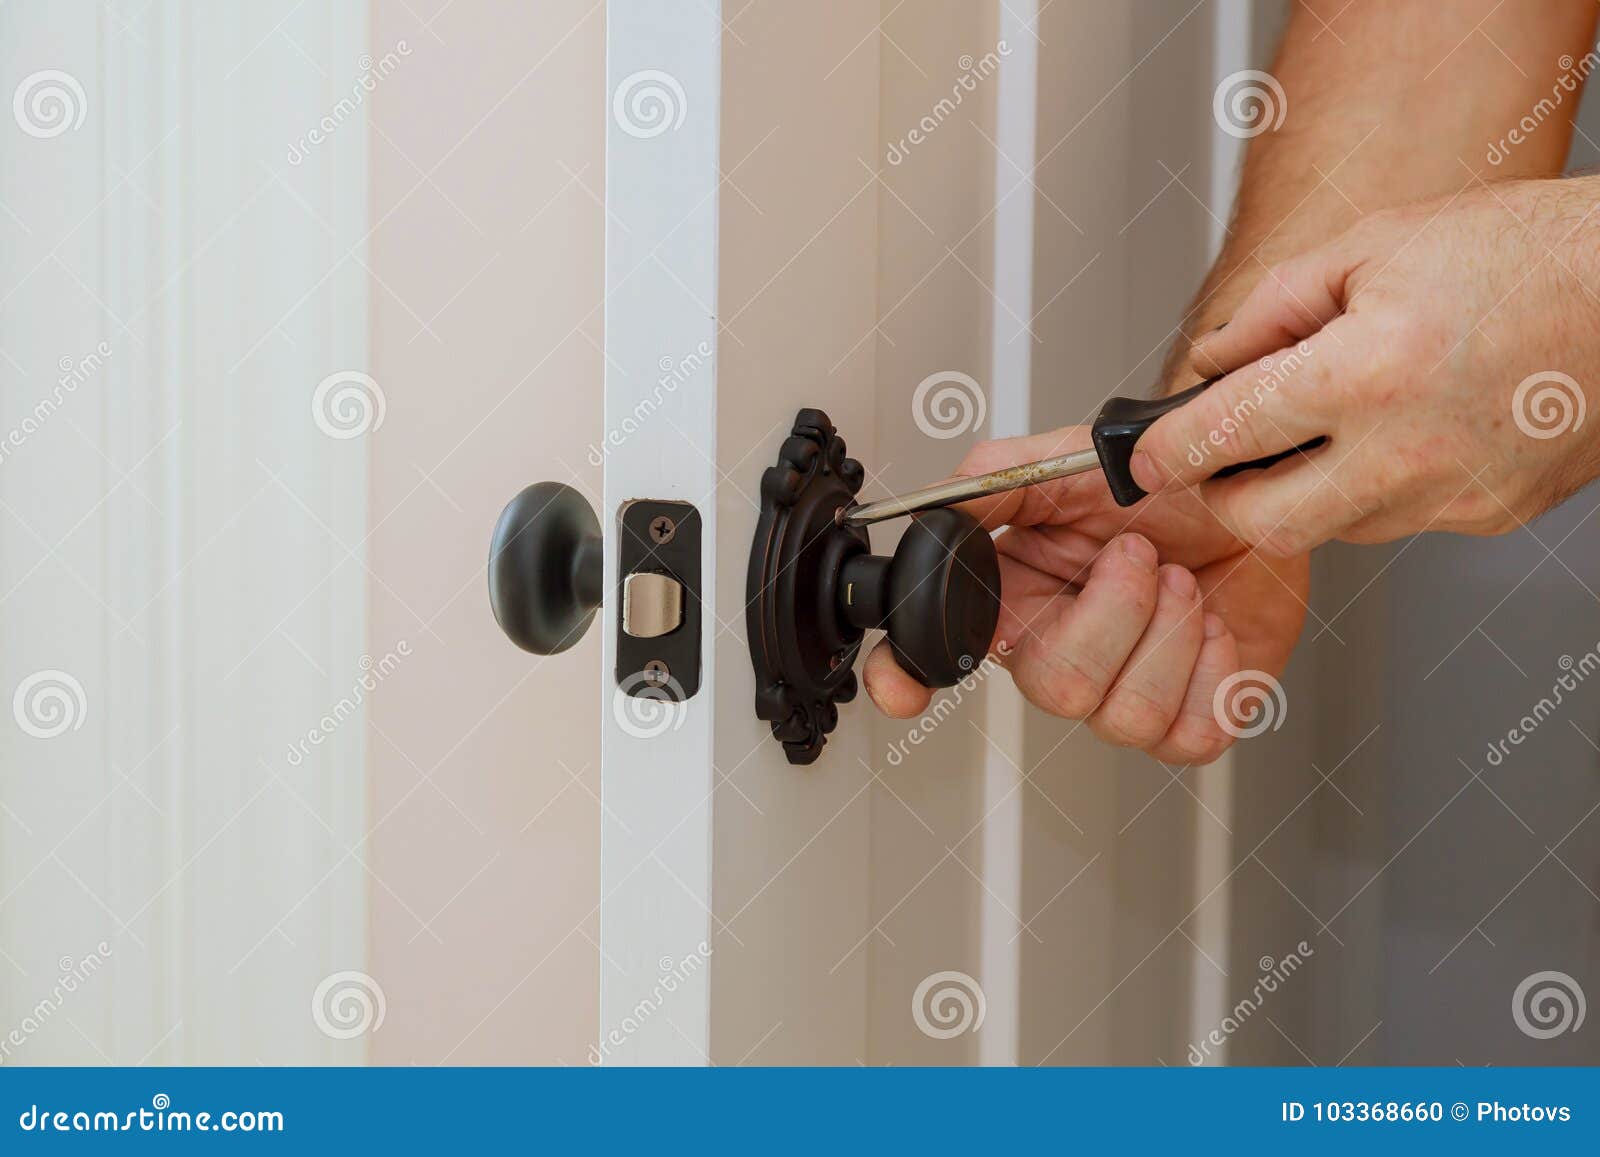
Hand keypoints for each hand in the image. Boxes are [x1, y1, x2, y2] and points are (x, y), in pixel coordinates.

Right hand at [862, 427, 1308, 764]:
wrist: (1255, 493)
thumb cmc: (1168, 483)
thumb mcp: (1073, 456)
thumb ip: (997, 476)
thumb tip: (937, 506)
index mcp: (1011, 597)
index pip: (929, 654)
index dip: (904, 677)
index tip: (903, 692)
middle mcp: (1056, 653)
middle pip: (1057, 687)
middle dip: (1117, 612)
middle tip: (1141, 554)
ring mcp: (1120, 694)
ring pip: (1126, 718)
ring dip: (1171, 631)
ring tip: (1182, 580)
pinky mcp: (1188, 718)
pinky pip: (1190, 737)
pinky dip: (1214, 673)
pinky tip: (1211, 627)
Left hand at [1130, 177, 1599, 554]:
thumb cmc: (1524, 253)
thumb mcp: (1372, 247)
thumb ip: (1271, 311)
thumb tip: (1212, 361)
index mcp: (1366, 374)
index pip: (1224, 436)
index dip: (1167, 453)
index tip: (1142, 461)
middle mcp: (1407, 452)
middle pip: (1265, 522)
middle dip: (1227, 494)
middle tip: (1225, 455)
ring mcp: (1452, 496)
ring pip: (1332, 528)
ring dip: (1306, 489)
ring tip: (1335, 421)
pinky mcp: (1488, 516)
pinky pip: (1396, 521)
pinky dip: (1373, 489)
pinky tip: (1399, 433)